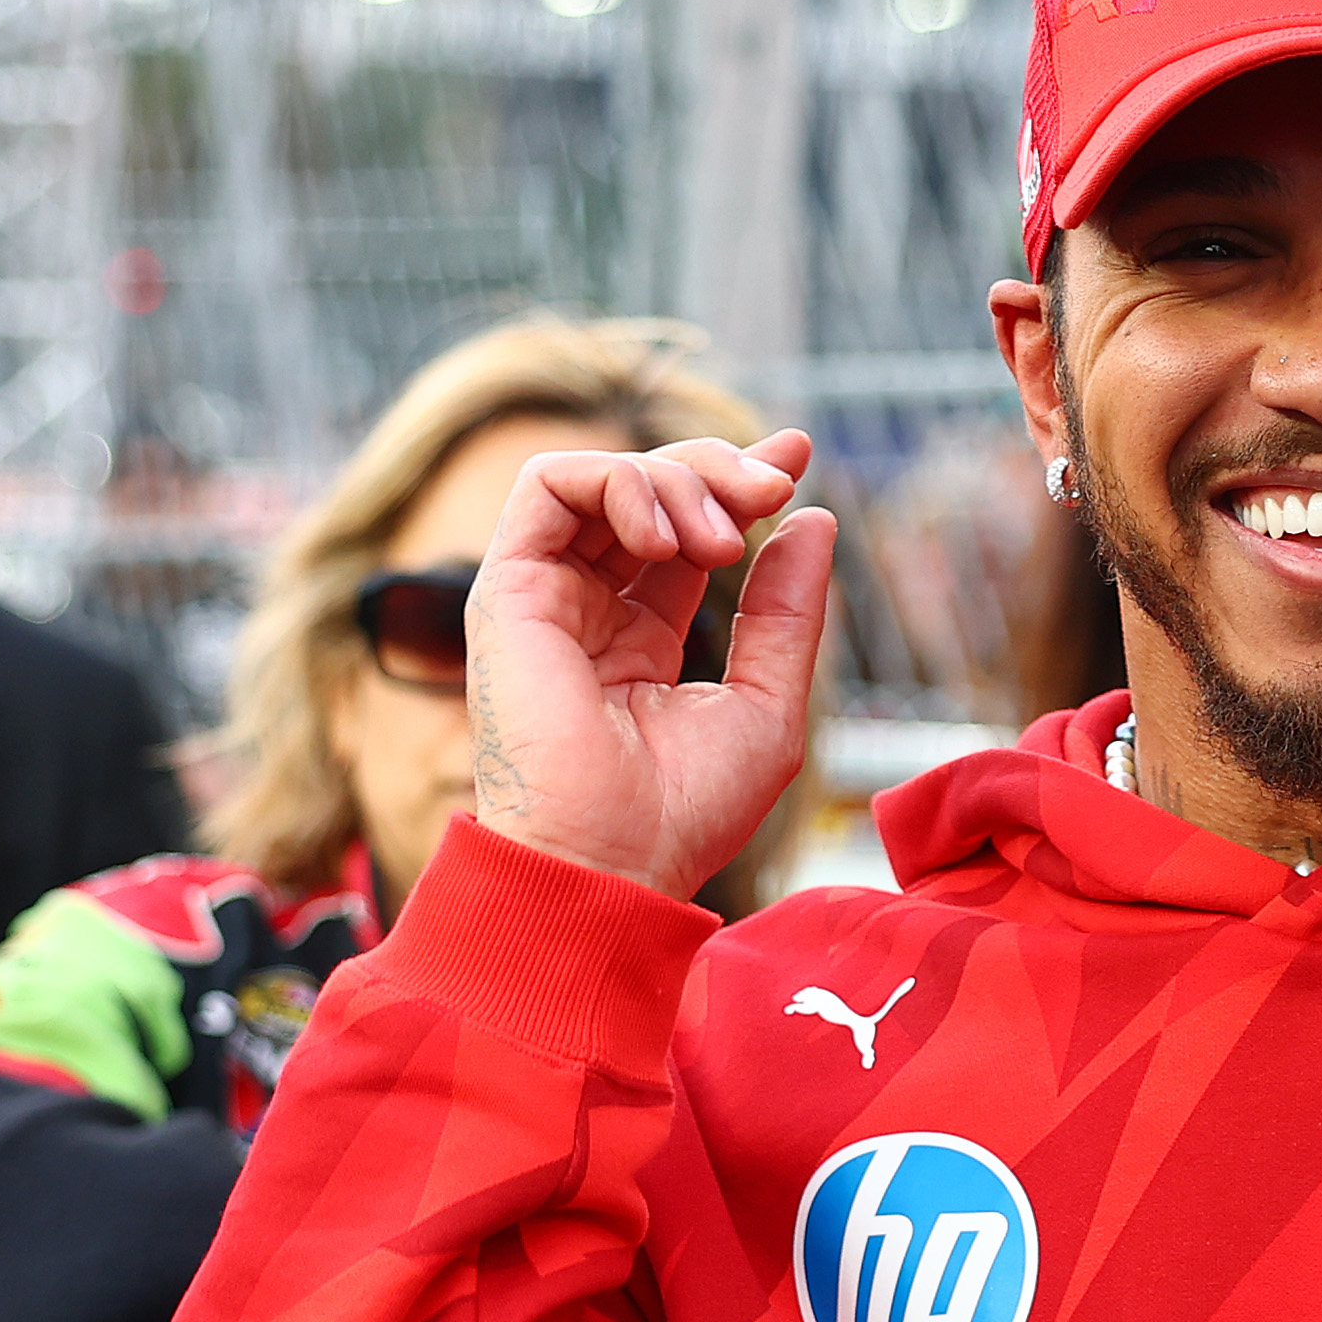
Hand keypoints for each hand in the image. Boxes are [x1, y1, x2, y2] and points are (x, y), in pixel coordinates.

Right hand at [466, 431, 840, 899]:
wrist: (610, 865)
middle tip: (770, 494)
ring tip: (720, 543)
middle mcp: (585, 611)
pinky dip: (617, 481)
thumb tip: (814, 520)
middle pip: (648, 490)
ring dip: (676, 479)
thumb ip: (787, 610)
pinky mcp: (507, 589)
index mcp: (638, 640)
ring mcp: (544, 598)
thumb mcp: (767, 701)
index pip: (682, 530)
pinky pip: (547, 484)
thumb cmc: (681, 814)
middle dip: (717, 469)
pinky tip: (666, 536)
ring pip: (602, 477)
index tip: (795, 457)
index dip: (734, 479)